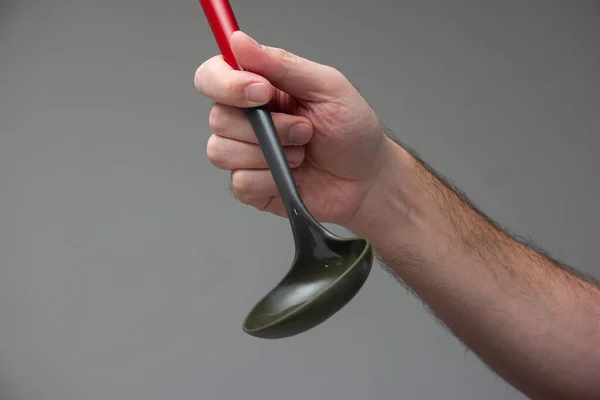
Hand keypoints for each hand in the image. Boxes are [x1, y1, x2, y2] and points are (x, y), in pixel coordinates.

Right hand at [194, 31, 395, 228]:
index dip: (227, 84)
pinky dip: (272, 180)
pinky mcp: (251, 185)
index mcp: (260, 88)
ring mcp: (246, 153)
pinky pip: (241, 182)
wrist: (366, 179)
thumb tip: (240, 41)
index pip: (213, 76)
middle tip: (305, 130)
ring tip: (302, 154)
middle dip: (269, 128)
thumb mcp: (327, 87)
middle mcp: (247, 119)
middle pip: (218, 117)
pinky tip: (294, 177)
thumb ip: (282, 64)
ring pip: (221, 151)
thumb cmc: (352, 131)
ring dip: (271, 155)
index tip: (262, 92)